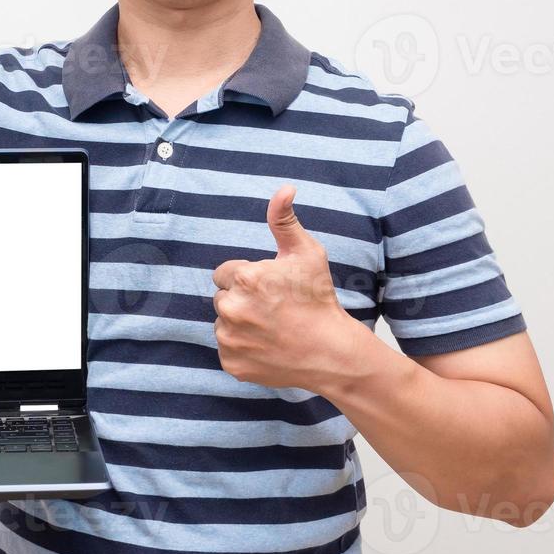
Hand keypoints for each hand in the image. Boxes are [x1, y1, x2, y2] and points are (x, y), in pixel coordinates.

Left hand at [212, 184, 370, 391]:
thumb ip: (284, 220)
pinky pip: (228, 349)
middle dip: (242, 300)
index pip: (225, 273)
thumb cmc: (318, 299)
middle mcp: (231, 309)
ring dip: (240, 324)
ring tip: (271, 327)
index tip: (270, 288)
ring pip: (224, 323)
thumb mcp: (306, 253)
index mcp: (244, 279)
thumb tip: (284, 189)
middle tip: (272, 308)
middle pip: (222, 298)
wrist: (331, 352)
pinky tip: (267, 346)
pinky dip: (242, 348)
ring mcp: (230, 340)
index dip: (247, 278)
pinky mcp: (232, 364)